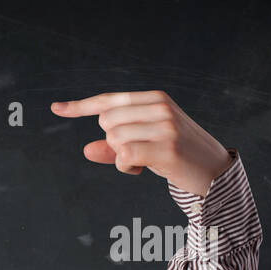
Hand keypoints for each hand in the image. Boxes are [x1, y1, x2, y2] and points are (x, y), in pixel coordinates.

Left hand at [50, 92, 232, 198]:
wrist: (214, 171)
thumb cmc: (176, 155)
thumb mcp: (146, 144)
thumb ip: (115, 146)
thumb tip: (87, 149)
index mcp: (155, 98)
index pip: (109, 100)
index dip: (81, 106)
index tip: (56, 108)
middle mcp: (160, 107)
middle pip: (106, 122)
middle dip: (112, 143)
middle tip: (135, 153)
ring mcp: (165, 126)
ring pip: (114, 139)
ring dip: (120, 158)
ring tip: (142, 162)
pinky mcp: (166, 148)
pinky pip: (123, 156)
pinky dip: (124, 167)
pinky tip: (139, 170)